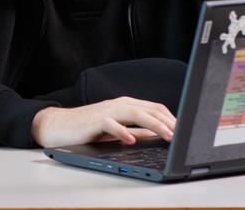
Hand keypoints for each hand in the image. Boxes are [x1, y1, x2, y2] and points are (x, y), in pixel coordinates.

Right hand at [31, 96, 174, 147]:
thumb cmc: (87, 128)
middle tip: (183, 134)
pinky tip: (132, 140)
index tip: (185, 131)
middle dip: (169, 121)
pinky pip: (112, 124)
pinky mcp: (95, 120)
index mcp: (126, 105)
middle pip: (150, 109)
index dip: (172, 118)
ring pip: (136, 113)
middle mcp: (119, 104)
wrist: (59, 126)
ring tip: (168, 136)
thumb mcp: (117, 129)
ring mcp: (108, 111)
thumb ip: (136, 129)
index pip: (155, 108)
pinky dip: (123, 132)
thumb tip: (157, 134)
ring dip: (155, 124)